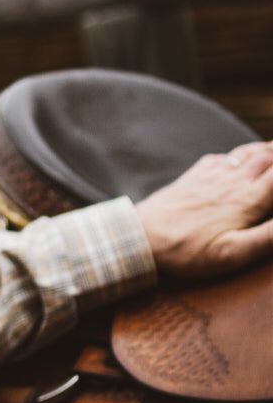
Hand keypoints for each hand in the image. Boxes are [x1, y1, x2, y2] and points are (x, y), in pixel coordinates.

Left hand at [135, 142, 272, 276]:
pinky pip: (225, 156)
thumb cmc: (187, 250)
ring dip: (269, 148)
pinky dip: (243, 153)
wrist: (141, 236)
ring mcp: (213, 174)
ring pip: (249, 152)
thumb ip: (269, 237)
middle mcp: (233, 181)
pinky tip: (242, 158)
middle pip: (269, 156)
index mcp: (248, 200)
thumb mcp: (233, 254)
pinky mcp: (196, 175)